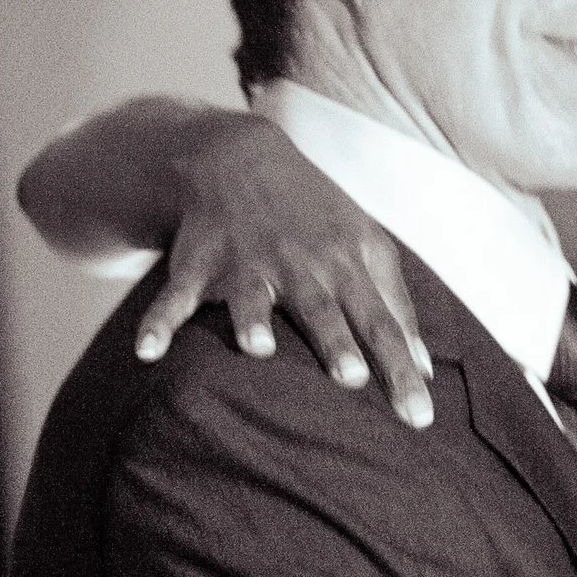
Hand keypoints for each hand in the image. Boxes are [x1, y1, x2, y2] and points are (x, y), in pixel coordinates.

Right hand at [133, 119, 432, 423]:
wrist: (239, 158)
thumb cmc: (315, 217)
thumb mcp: (365, 246)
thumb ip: (396, 305)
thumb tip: (428, 368)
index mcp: (345, 264)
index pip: (381, 322)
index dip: (401, 368)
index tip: (419, 418)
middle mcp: (298, 263)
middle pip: (322, 308)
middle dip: (335, 342)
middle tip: (351, 378)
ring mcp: (245, 261)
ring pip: (249, 296)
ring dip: (251, 320)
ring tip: (258, 349)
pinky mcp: (198, 263)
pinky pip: (176, 296)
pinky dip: (159, 321)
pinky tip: (147, 351)